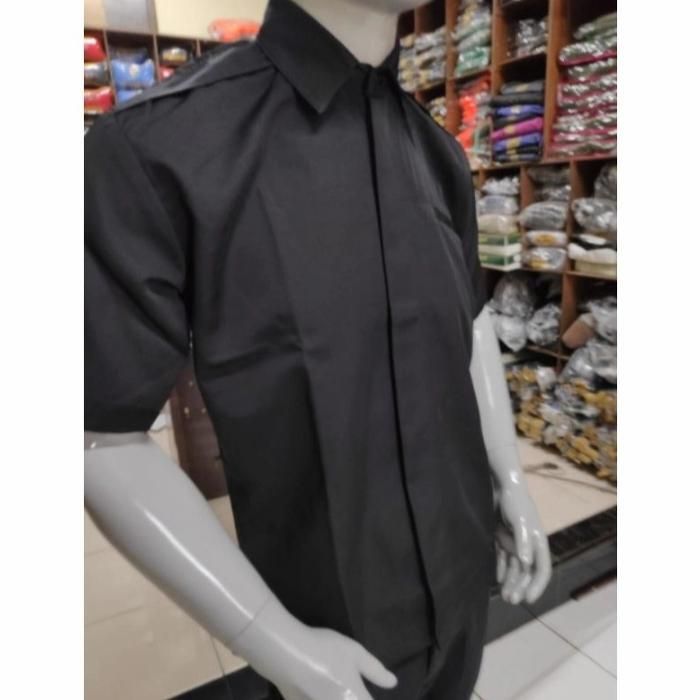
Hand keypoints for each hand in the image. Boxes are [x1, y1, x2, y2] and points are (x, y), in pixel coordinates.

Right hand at [273, 627, 396, 699]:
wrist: (286, 654)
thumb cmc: (325, 651)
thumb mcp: (355, 653)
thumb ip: (375, 671)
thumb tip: (393, 683)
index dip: (370, 699)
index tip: (367, 694)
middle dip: (354, 699)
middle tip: (349, 689)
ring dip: (338, 698)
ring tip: (336, 687)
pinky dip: (318, 699)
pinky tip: (316, 691)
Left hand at [494, 480, 551, 605]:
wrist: (500, 485)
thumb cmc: (514, 501)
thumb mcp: (521, 520)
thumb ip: (523, 541)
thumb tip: (527, 563)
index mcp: (538, 541)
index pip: (542, 569)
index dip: (537, 585)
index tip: (528, 599)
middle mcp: (528, 544)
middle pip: (527, 572)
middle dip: (520, 587)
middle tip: (510, 600)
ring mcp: (514, 542)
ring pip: (515, 568)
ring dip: (511, 582)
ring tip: (503, 595)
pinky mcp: (501, 537)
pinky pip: (503, 558)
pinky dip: (501, 569)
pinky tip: (497, 579)